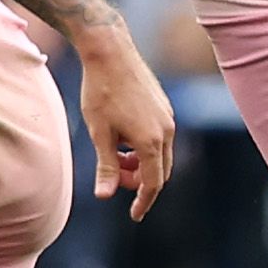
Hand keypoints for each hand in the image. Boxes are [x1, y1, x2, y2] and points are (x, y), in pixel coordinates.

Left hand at [73, 22, 175, 219]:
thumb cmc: (100, 92)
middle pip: (160, 171)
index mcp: (151, 141)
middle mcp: (166, 130)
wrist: (110, 52)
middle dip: (139, 181)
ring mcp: (168, 117)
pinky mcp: (164, 106)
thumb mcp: (99, 133)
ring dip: (140, 163)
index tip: (134, 215)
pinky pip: (160, 138)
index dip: (143, 202)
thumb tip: (105, 196)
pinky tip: (121, 137)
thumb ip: (106, 166)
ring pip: (160, 154)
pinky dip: (144, 147)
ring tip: (114, 154)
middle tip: (113, 176)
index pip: (152, 183)